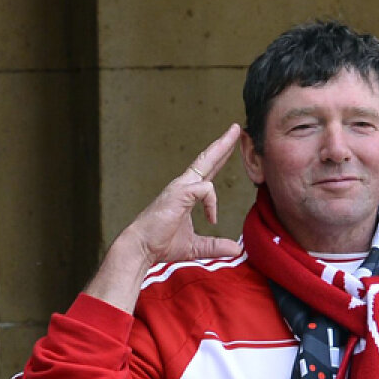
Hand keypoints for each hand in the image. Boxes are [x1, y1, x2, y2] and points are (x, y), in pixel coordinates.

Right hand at [86, 124, 244, 310]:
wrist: (141, 248)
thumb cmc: (161, 244)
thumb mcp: (195, 247)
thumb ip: (215, 246)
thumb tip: (237, 250)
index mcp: (186, 193)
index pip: (206, 171)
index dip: (218, 158)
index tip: (231, 145)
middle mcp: (183, 185)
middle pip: (207, 159)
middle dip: (222, 143)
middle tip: (237, 128)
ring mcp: (180, 187)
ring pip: (207, 163)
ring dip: (222, 148)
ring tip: (235, 133)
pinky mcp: (179, 193)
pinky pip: (205, 190)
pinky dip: (212, 204)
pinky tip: (212, 218)